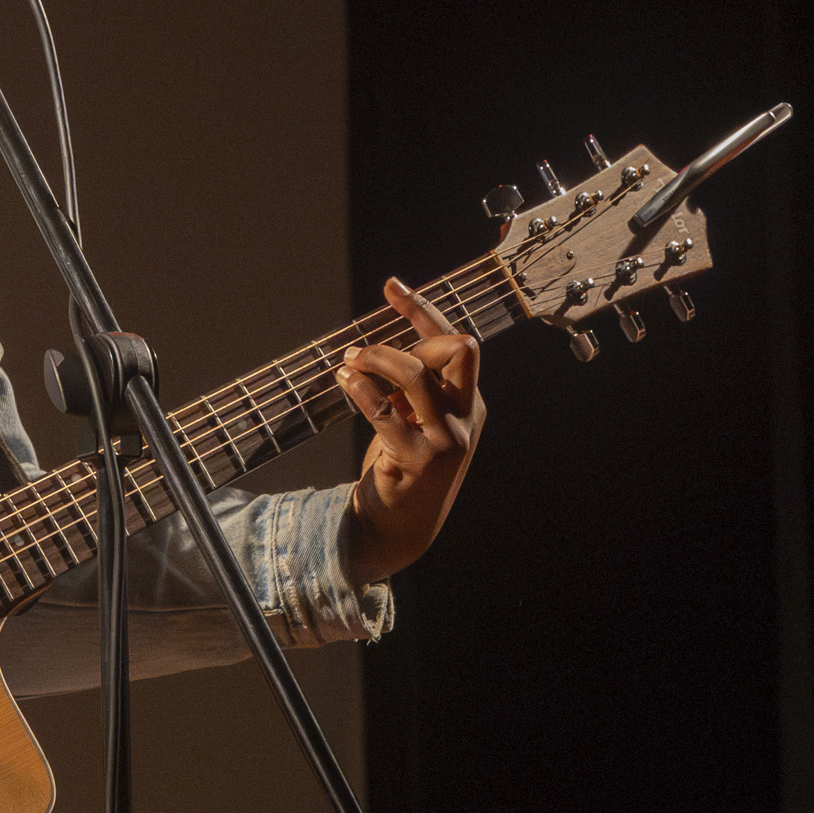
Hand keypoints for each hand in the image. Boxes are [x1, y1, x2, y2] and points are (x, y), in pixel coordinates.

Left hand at [335, 277, 485, 585]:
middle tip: (363, 350)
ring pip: (417, 376)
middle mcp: (466, 417)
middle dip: (410, 335)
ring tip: (348, 365)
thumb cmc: (404, 466)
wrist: (399, 526)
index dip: (422, 310)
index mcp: (469, 402)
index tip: (391, 286)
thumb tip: (375, 346)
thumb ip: (410, 389)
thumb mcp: (416, 421)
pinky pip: (387, 412)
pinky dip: (361, 389)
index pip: (456, 344)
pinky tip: (344, 381)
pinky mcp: (418, 459)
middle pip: (456, 350)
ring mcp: (446, 439)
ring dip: (377, 361)